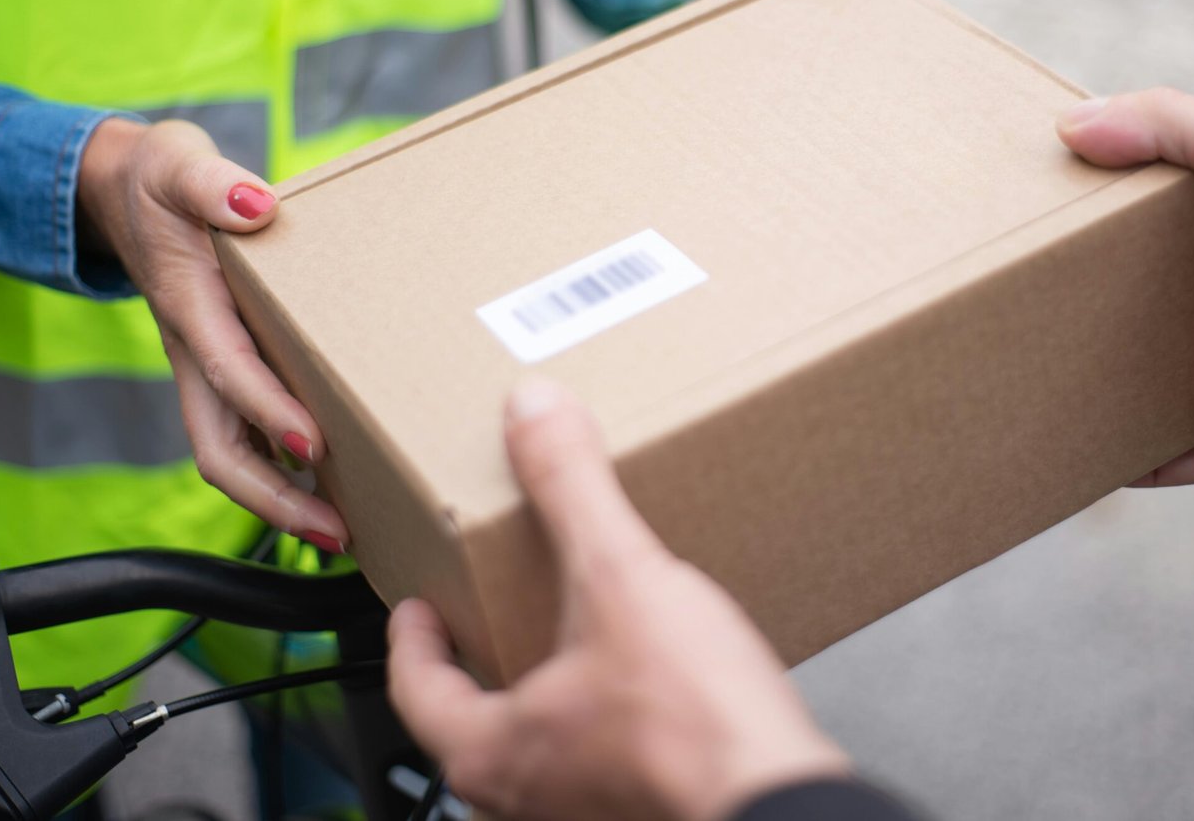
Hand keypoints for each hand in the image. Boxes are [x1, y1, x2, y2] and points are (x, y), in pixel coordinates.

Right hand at [77, 118, 346, 549]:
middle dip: (275, 498)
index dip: (270, 412)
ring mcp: (211, 369)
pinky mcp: (230, 370)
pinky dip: (287, 468)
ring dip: (283, 499)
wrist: (125, 192)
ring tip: (342, 532)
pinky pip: (252, 435)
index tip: (315, 444)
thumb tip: (255, 206)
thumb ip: (213, 184)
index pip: (230, 372)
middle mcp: (198, 353)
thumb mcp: (180, 166)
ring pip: (236, 453)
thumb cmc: (162, 182)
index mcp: (191, 309)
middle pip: (224, 449)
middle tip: (334, 532)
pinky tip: (336, 486)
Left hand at [388, 378, 847, 820]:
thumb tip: (533, 413)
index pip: (417, 691)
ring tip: (579, 635)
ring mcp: (585, 815)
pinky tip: (651, 680)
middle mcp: (528, 799)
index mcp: (494, 751)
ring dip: (548, 691)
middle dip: (484, 661)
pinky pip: (601, 760)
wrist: (780, 801)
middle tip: (494, 610)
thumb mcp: (621, 578)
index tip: (420, 608)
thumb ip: (571, 488)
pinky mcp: (644, 811)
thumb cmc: (696, 730)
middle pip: (474, 722)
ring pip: (540, 747)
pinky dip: (606, 716)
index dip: (413, 639)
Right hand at [1057, 88, 1193, 496]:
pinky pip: (1173, 452)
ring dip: (1094, 387)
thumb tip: (1073, 122)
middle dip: (1071, 307)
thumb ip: (1174, 128)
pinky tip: (1088, 462)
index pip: (1135, 218)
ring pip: (1138, 381)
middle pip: (1124, 303)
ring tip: (1025, 385)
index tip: (1018, 209)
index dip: (1083, 211)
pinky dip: (1136, 462)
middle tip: (1001, 304)